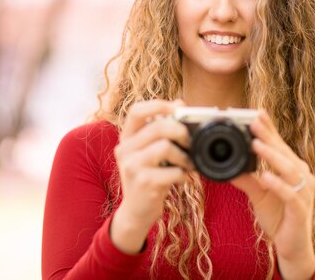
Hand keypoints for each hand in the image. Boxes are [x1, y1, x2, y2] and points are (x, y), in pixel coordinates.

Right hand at [110, 99, 192, 253]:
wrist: (136, 211)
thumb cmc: (148, 176)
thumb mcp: (148, 151)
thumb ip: (160, 129)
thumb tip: (180, 104)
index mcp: (126, 138)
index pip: (137, 111)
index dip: (159, 105)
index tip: (179, 108)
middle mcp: (124, 150)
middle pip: (158, 127)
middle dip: (181, 132)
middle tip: (190, 142)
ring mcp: (132, 167)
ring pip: (166, 147)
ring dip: (184, 156)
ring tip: (187, 164)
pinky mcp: (144, 183)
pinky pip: (173, 171)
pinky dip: (183, 174)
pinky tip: (180, 178)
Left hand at [231, 111, 314, 278]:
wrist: (293, 248)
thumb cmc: (278, 218)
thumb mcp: (258, 195)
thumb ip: (246, 178)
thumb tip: (227, 165)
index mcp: (294, 169)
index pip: (280, 145)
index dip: (269, 129)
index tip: (256, 112)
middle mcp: (303, 176)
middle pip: (284, 152)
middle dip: (268, 135)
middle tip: (253, 120)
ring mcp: (304, 192)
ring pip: (289, 169)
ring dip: (272, 155)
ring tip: (255, 144)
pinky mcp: (301, 209)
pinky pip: (290, 194)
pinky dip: (278, 184)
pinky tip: (265, 176)